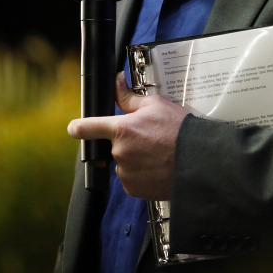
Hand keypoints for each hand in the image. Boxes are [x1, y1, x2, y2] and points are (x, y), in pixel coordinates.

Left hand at [67, 72, 189, 199]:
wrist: (198, 161)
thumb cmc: (179, 131)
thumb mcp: (155, 105)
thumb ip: (129, 97)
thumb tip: (117, 82)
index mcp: (121, 129)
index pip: (87, 127)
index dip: (78, 127)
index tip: (74, 128)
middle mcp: (119, 152)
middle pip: (113, 145)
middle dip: (127, 142)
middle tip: (150, 139)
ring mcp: (125, 173)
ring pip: (123, 163)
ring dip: (134, 159)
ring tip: (157, 154)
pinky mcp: (134, 189)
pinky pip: (131, 179)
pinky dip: (141, 174)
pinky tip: (157, 167)